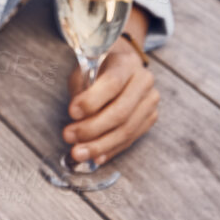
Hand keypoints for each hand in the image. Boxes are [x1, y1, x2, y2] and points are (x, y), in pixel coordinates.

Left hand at [63, 42, 158, 166]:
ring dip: (100, 145)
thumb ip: (82, 92)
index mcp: (126, 63)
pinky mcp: (150, 118)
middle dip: (92, 129)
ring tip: (79, 152)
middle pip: (120, 112)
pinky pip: (130, 139)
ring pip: (127, 130)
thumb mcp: (85, 70)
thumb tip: (78, 119)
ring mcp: (150, 101)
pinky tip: (96, 156)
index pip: (112, 83)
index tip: (72, 112)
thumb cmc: (100, 67)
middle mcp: (143, 81)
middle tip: (70, 137)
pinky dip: (111, 150)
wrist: (122, 63)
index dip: (91, 101)